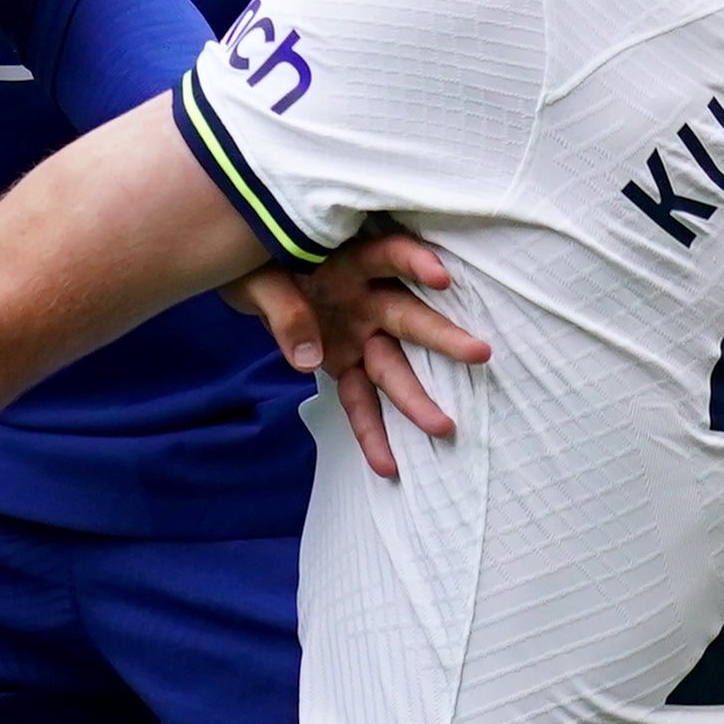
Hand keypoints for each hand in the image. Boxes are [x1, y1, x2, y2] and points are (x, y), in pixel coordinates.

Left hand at [231, 232, 490, 482]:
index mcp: (348, 267)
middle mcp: (365, 301)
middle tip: (481, 354)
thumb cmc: (256, 264)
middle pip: (408, 318)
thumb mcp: (257, 277)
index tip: (440, 278)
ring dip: (416, 399)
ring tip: (444, 428)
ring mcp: (359, 336)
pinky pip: (360, 402)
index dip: (413, 264)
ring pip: (393, 368)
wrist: (242, 276)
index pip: (387, 258)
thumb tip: (310, 358)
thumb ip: (284, 309)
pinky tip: (386, 465)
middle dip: (443, 338)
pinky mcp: (344, 365)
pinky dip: (371, 434)